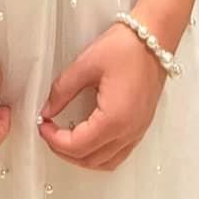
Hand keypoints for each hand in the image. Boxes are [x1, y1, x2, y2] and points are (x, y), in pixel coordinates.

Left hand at [39, 23, 167, 172]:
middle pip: (90, 160)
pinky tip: (88, 136)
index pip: (77, 146)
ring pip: (106, 162)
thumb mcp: (86, 65)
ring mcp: (138, 131)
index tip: (43, 126)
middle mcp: (128, 132)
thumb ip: (62, 91)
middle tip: (49, 132)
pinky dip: (99, 153)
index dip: (54, 140)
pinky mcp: (141, 126)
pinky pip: (118, 153)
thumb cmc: (126, 47)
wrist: (155, 36)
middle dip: (64, 151)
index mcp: (114, 119)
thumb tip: (48, 110)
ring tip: (65, 137)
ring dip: (82, 156)